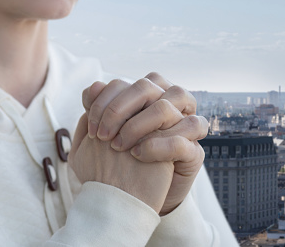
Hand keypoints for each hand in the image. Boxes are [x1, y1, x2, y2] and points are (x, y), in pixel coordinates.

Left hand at [81, 73, 207, 213]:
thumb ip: (96, 112)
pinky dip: (156, 145)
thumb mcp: (100, 140)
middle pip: (148, 85)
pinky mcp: (194, 152)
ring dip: (138, 124)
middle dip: (118, 109)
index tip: (91, 125)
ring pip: (166, 107)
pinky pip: (180, 140)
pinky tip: (137, 155)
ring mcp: (184, 127)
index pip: (128, 83)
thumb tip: (93, 87)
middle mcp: (169, 107)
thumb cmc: (118, 166)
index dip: (106, 99)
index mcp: (147, 100)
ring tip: (118, 146)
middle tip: (102, 136)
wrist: (136, 202)